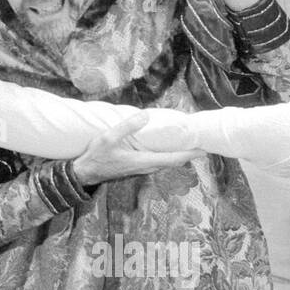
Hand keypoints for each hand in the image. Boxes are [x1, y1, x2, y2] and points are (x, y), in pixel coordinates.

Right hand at [72, 112, 202, 186]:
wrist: (85, 173)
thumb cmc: (96, 157)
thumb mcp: (108, 138)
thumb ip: (127, 127)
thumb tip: (146, 115)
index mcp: (143, 161)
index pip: (174, 158)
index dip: (191, 153)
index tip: (205, 148)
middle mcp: (146, 167)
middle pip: (174, 161)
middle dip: (188, 152)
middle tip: (201, 142)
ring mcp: (142, 169)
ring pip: (166, 162)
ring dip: (178, 153)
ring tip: (188, 142)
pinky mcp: (137, 167)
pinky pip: (158, 161)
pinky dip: (167, 154)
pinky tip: (166, 146)